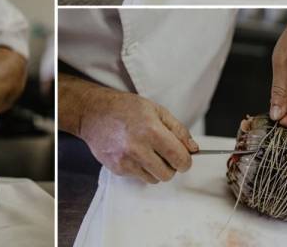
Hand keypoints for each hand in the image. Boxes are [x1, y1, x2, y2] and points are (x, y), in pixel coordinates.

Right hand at [79, 87, 197, 183]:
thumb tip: (193, 149)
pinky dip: (140, 168)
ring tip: (146, 152)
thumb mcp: (155, 110)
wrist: (93, 112)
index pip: (180, 159)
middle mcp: (138, 148)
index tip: (183, 157)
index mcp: (151, 130)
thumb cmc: (124, 108)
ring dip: (155, 169)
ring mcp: (126, 160)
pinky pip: (138, 177)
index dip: (186, 160)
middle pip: (168, 174)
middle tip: (164, 153)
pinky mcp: (117, 168)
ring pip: (154, 179)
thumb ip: (178, 130)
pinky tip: (132, 153)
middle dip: (171, 165)